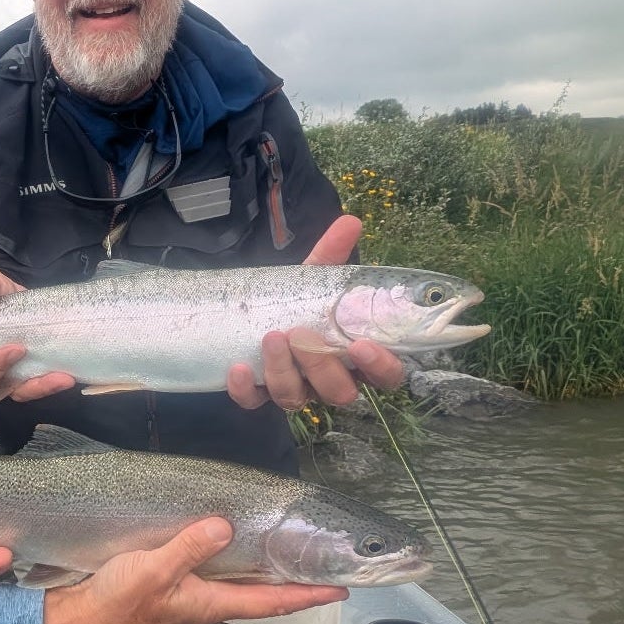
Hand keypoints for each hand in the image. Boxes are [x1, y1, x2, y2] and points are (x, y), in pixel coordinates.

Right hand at [0, 264, 76, 404]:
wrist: (31, 307)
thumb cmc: (4, 301)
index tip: (13, 347)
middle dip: (7, 373)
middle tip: (24, 351)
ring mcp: (14, 379)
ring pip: (21, 392)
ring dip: (40, 386)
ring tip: (63, 377)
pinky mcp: (36, 380)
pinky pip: (42, 389)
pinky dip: (54, 385)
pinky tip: (69, 376)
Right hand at [41, 517, 347, 623]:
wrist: (76, 619)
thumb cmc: (116, 601)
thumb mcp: (153, 570)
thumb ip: (189, 547)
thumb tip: (224, 525)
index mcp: (210, 603)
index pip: (271, 599)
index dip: (306, 593)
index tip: (340, 588)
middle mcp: (206, 604)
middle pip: (260, 594)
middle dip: (292, 582)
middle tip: (321, 566)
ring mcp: (188, 600)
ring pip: (237, 585)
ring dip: (262, 572)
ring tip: (283, 553)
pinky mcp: (170, 592)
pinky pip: (211, 576)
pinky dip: (229, 564)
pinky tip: (224, 548)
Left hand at [227, 215, 405, 411]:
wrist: (252, 309)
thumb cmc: (297, 300)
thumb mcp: (313, 279)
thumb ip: (331, 254)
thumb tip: (350, 222)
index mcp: (354, 356)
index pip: (385, 376)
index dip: (379, 367)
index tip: (362, 344)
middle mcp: (327, 379)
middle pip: (339, 393)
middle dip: (321, 366)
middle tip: (302, 333)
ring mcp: (294, 389)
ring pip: (296, 399)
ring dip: (283, 370)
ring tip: (271, 336)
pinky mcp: (258, 393)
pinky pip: (253, 402)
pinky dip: (245, 389)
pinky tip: (237, 367)